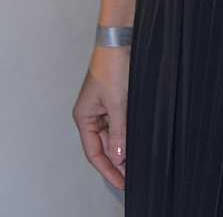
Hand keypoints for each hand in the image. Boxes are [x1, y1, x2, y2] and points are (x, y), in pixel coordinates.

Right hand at [72, 45, 129, 190]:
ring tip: (138, 161)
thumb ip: (118, 132)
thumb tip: (119, 157)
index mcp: (84, 116)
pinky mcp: (115, 100)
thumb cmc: (112, 66)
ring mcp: (103, 107)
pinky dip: (127, 134)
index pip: (93, 152)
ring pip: (113, 136)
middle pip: (103, 146)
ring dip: (124, 147)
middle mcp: (91, 114)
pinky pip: (119, 123)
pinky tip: (137, 141)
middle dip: (118, 160)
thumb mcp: (117, 103)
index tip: (122, 182)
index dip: (108, 169)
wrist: (121, 40)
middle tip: (134, 174)